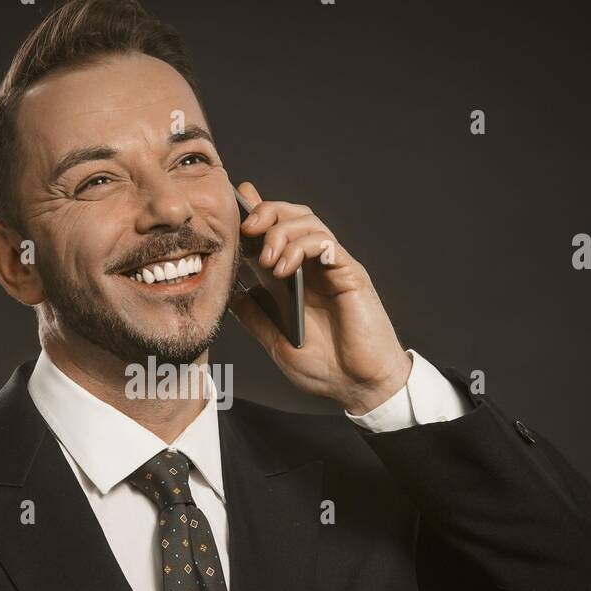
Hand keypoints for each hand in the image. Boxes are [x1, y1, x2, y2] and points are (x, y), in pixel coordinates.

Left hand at [227, 181, 411, 415]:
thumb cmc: (326, 368)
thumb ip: (256, 319)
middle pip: (291, 216)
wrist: (360, 386)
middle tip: (245, 228)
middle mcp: (314, 267)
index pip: (275, 233)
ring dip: (281, 230)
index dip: (256, 212)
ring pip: (307, 221)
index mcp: (296, 279)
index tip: (234, 204)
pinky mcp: (349, 273)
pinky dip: (301, 246)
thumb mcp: (277, 344)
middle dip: (265, 212)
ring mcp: (333, 267)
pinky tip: (284, 267)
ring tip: (266, 258)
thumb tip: (230, 297)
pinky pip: (326, 242)